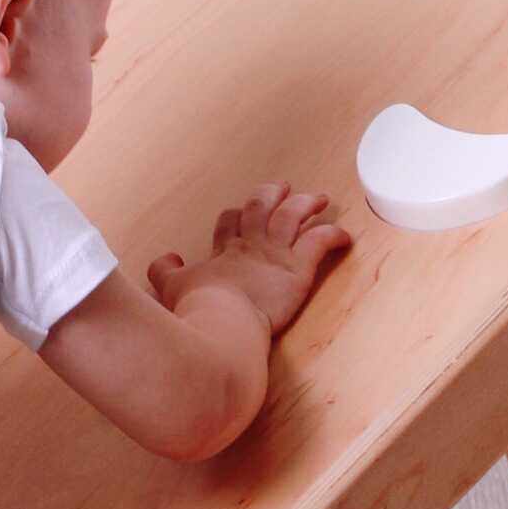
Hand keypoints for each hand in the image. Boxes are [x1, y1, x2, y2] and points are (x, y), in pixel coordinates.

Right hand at [147, 181, 348, 341]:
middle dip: (272, 194)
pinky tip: (344, 237)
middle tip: (283, 187)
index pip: (230, 221)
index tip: (237, 214)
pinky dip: (333, 236)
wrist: (222, 322)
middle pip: (262, 207)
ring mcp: (276, 255)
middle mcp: (251, 245)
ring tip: (319, 199)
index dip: (234, 215)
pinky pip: (320, 243)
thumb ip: (164, 271)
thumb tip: (164, 259)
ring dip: (307, 204)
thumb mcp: (171, 287)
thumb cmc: (198, 308)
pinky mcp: (298, 269)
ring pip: (294, 217)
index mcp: (225, 251)